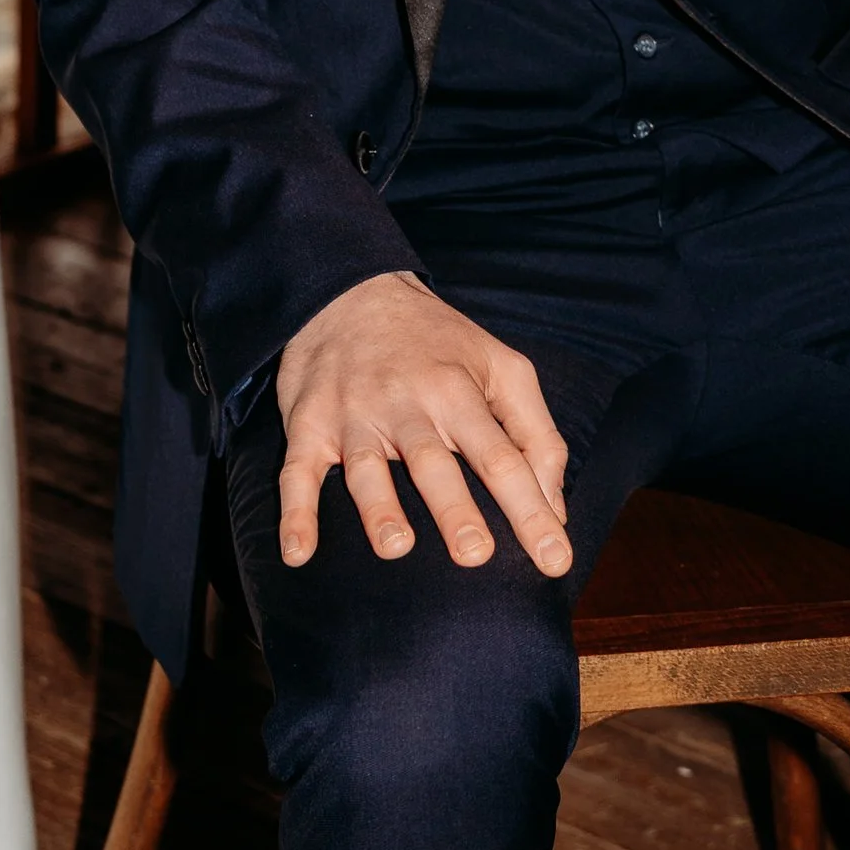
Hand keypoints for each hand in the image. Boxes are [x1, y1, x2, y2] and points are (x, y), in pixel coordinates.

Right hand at [276, 272, 572, 575]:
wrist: (349, 289)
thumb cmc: (438, 343)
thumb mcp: (500, 366)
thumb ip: (536, 434)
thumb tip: (554, 508)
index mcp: (457, 391)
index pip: (501, 457)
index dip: (529, 509)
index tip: (555, 560)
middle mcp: (406, 404)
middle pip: (432, 461)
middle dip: (453, 508)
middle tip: (474, 554)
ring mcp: (353, 415)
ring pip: (366, 467)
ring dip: (378, 508)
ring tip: (396, 547)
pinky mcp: (309, 425)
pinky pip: (297, 471)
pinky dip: (295, 512)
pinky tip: (298, 552)